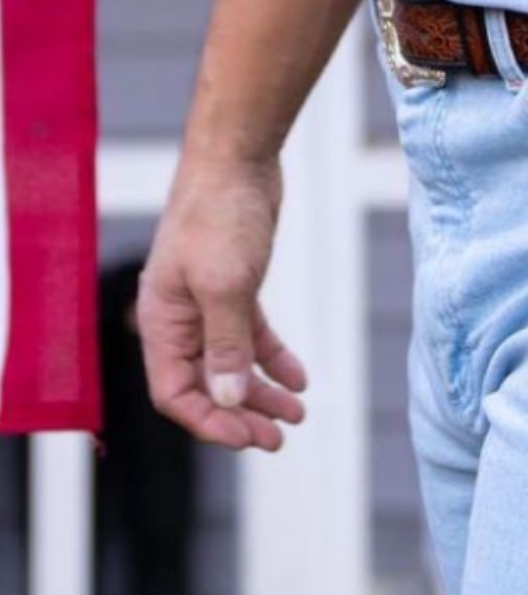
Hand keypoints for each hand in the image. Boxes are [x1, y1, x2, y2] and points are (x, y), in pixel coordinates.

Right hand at [137, 157, 307, 452]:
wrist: (238, 156)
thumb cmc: (220, 214)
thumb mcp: (224, 284)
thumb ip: (224, 345)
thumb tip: (226, 401)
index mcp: (162, 321)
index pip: (174, 393)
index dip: (209, 421)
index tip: (249, 438)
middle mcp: (179, 318)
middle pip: (204, 385)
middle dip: (240, 415)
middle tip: (279, 438)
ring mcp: (206, 302)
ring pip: (230, 364)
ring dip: (260, 392)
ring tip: (296, 415)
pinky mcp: (234, 285)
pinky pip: (249, 335)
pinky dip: (272, 358)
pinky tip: (298, 377)